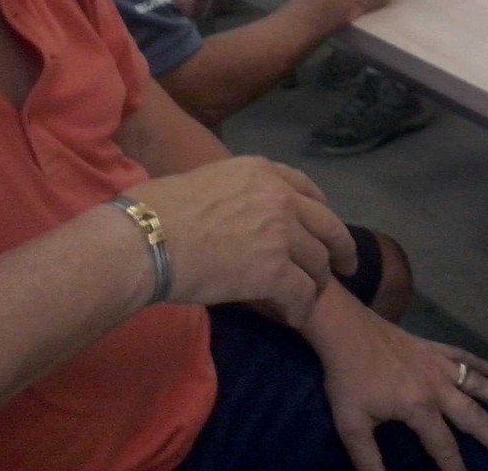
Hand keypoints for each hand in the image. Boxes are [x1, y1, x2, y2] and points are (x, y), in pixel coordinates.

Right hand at [133, 156, 356, 326]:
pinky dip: (301, 307)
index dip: (321, 213)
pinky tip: (294, 316)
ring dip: (316, 283)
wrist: (143, 240)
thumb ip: (235, 192)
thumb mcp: (205, 180)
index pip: (308, 189)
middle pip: (327, 225)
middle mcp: (279, 196)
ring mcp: (280, 233)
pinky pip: (302, 292)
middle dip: (340, 248)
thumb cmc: (155, 212)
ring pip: (318, 263)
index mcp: (262, 171)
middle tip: (345, 266)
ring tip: (307, 297)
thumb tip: (235, 208)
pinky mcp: (274, 270)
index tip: (325, 229)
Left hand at [318, 303, 487, 470]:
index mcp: (419, 408)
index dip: (456, 469)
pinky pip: (463, 356)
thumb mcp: (352, 426)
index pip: (444, 447)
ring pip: (478, 384)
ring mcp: (439, 364)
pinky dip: (481, 363)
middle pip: (475, 419)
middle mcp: (438, 387)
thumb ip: (369, 460)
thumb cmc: (348, 379)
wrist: (347, 330)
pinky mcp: (434, 346)